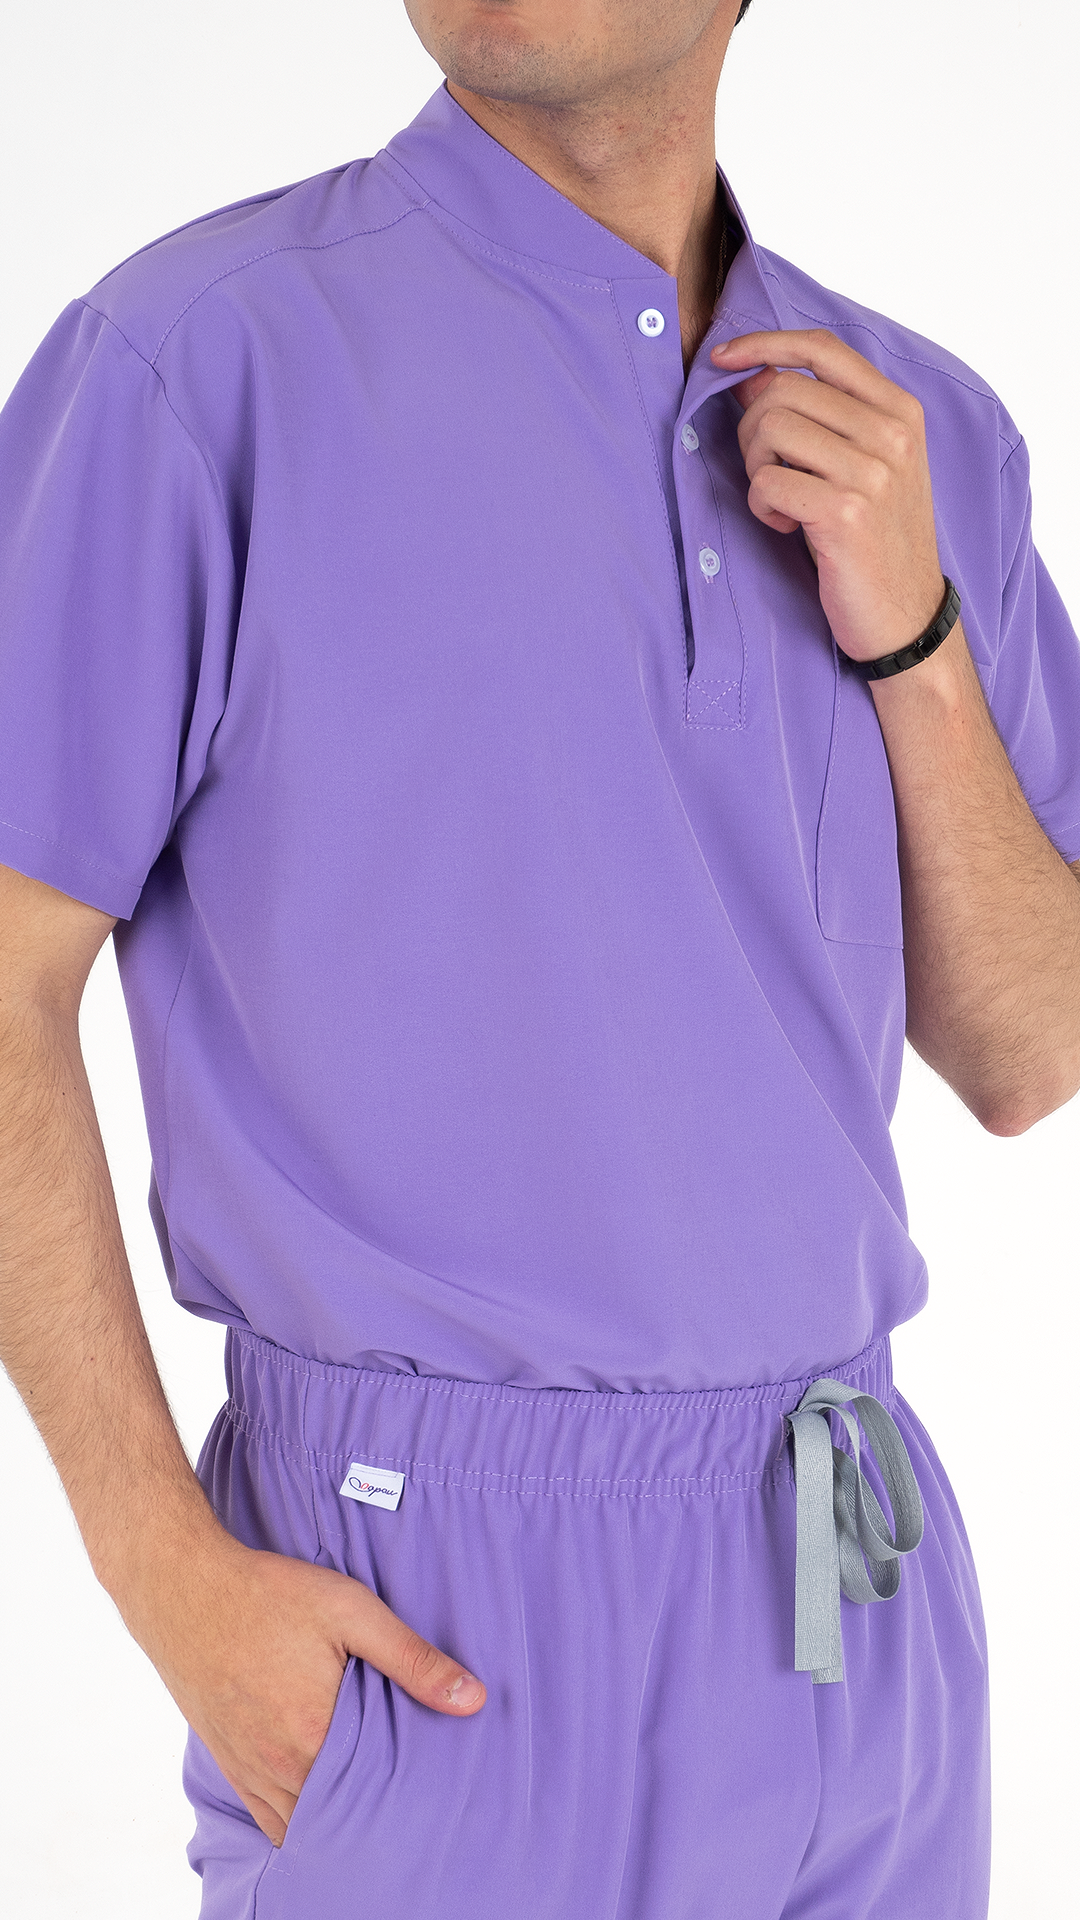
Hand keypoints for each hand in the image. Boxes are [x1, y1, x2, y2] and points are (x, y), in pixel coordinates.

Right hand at [119, 1525, 485, 1846]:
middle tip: (413, 1798)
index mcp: (316, 1736)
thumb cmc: (269, 1594)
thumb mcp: (351, 1611)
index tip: (437, 1788)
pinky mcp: (230, 1764)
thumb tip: (473, 1700)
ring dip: (338, 1819)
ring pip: (304, 1825)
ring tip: (374, 1803)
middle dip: (378, 1812)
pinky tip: (324, 1803)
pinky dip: (300, 1821)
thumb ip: (413, 1659)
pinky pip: (270, 1820)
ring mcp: (251, 1772)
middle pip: (342, 1816)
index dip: (411, 1796)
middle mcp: (281, 1768)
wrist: (183, 1589)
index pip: (379, 1796)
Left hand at [711, 328, 945, 662]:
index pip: (821, 348)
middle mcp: (892, 432)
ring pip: (769, 428)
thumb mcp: (860, 466)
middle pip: (783, 389)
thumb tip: (751, 374)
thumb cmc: (875, 539)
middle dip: (752, 430)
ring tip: (784, 503)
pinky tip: (789, 528)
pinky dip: (763, 507)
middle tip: (768, 472)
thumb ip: (817, 416)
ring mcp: (872, 471)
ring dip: (757, 470)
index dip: (763, 344)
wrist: (906, 615)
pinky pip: (767, 482)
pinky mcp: (845, 512)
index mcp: (900, 409)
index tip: (723, 359)